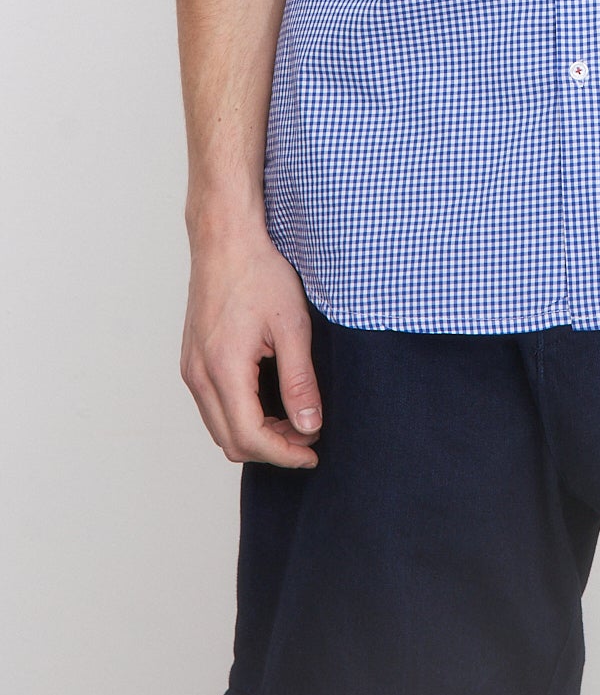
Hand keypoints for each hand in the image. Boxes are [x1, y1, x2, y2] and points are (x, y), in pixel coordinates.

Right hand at [181, 223, 323, 467]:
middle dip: (271, 448)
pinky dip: (240, 416)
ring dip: (255, 434)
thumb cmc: (259, 273)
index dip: (283, 453)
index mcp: (223, 369)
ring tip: (294, 420)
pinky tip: (269, 401)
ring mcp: (191, 369)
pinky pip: (212, 406)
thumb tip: (310, 424)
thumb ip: (300, 380)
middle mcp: (199, 376)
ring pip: (219, 427)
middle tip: (308, 436)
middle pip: (230, 441)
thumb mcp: (292, 326)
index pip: (250, 436)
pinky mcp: (192, 360)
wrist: (226, 240)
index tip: (312, 453)